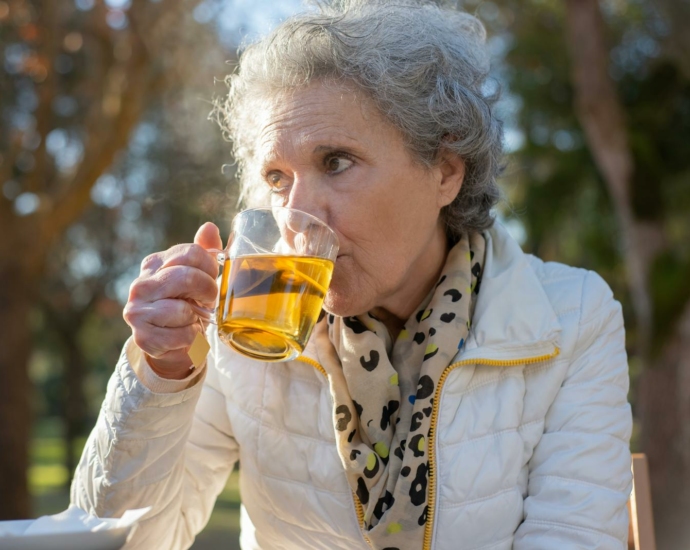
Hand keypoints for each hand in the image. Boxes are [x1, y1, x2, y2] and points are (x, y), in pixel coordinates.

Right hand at [123, 222, 221, 378]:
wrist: (170, 343)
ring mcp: (137, 311)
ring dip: (197, 318)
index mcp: (154, 264)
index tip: (212, 277)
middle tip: (207, 300)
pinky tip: (183, 335)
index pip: (191, 252)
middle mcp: (140, 285)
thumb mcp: (197, 276)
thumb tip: (209, 227)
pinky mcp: (142, 337)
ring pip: (183, 309)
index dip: (210, 267)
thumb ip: (204, 252)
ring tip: (192, 319)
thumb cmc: (186, 303)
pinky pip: (180, 335)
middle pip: (187, 277)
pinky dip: (190, 338)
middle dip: (207, 291)